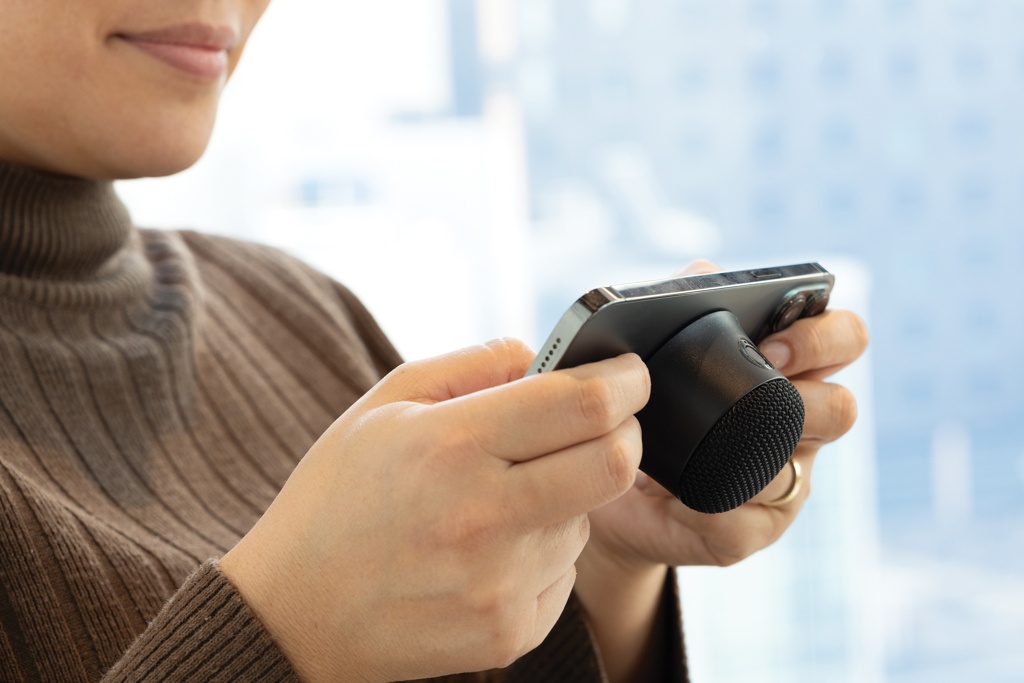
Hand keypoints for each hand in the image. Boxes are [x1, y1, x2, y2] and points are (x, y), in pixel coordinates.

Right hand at [220, 339, 649, 682]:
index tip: (629, 374)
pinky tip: (491, 549)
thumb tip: (541, 354)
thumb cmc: (337, 497)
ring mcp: (501, 584)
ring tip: (506, 497)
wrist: (293, 614)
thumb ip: (471, 365)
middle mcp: (483, 517)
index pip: (582, 403)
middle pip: (614, 463)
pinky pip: (565, 572)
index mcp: (450, 446)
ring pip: (588, 519)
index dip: (624, 380)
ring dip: (570, 495)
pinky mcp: (512, 633)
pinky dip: (545, 549)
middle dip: (624, 432)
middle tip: (602, 423)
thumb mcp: (384, 405)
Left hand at [573, 260, 867, 681]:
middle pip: (843, 408)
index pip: (844, 340)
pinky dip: (712, 509)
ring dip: (758, 455)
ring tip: (711, 444)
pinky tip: (680, 497)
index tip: (774, 343)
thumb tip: (703, 271)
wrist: (609, 478)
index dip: (826, 337)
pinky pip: (745, 524)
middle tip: (761, 379)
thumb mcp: (661, 347)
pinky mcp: (749, 531)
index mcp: (790, 371)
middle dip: (808, 396)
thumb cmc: (647, 402)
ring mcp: (782, 482)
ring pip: (798, 473)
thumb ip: (686, 302)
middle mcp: (799, 426)